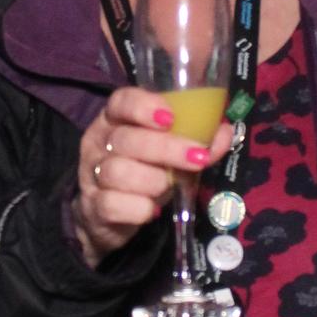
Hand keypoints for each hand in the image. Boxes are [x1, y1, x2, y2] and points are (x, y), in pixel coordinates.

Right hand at [74, 85, 235, 268]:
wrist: (109, 216)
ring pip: (118, 171)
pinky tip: (151, 211)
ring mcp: (92, 174)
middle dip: (166, 148)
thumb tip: (225, 132)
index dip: (143, 106)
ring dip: (153, 181)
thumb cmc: (144, 173)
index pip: (121, 101)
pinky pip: (112, 204)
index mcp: (116, 119)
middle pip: (125, 139)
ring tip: (168, 188)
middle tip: (197, 158)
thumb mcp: (169, 154)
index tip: (170, 118)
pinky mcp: (93, 206)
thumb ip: (195, 141)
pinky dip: (137, 208)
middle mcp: (99, 142)